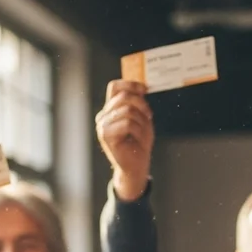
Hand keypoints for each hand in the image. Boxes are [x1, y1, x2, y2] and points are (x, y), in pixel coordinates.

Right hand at [96, 80, 153, 201]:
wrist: (136, 166)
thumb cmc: (139, 143)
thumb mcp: (142, 118)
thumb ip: (138, 102)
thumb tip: (142, 87)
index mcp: (110, 109)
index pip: (115, 87)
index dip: (131, 84)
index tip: (145, 89)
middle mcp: (103, 115)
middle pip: (123, 96)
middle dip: (142, 104)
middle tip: (148, 116)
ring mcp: (102, 125)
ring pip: (127, 110)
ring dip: (141, 120)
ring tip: (142, 131)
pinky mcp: (106, 135)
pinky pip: (127, 123)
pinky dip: (138, 130)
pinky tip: (137, 139)